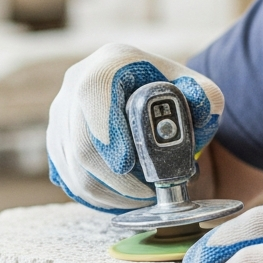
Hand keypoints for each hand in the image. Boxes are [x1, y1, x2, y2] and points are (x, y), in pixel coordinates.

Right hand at [46, 43, 223, 212]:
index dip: (107, 131)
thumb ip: (206, 96)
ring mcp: (61, 115)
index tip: (128, 164)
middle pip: (81, 142)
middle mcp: (76, 84)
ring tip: (141, 199)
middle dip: (116, 179)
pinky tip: (123, 198)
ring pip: (73, 169)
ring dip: (109, 193)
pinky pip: (68, 179)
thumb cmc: (174, 96)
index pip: (94, 92)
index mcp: (110, 63)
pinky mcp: (57, 143)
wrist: (148, 100)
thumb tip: (200, 107)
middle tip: (148, 195)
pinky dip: (97, 197)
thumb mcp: (199, 90)